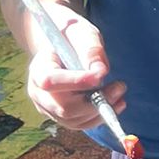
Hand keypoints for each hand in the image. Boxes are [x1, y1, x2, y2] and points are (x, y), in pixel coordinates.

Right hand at [26, 8, 125, 130]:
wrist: (64, 45)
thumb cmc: (73, 37)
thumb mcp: (83, 34)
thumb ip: (91, 50)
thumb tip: (100, 72)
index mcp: (39, 68)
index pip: (50, 81)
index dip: (75, 82)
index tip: (100, 76)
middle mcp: (39, 93)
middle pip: (63, 107)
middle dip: (94, 102)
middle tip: (120, 87)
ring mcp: (48, 107)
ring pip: (73, 120)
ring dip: (100, 111)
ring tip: (120, 92)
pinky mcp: (61, 116)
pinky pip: (79, 124)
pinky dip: (99, 117)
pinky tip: (116, 104)